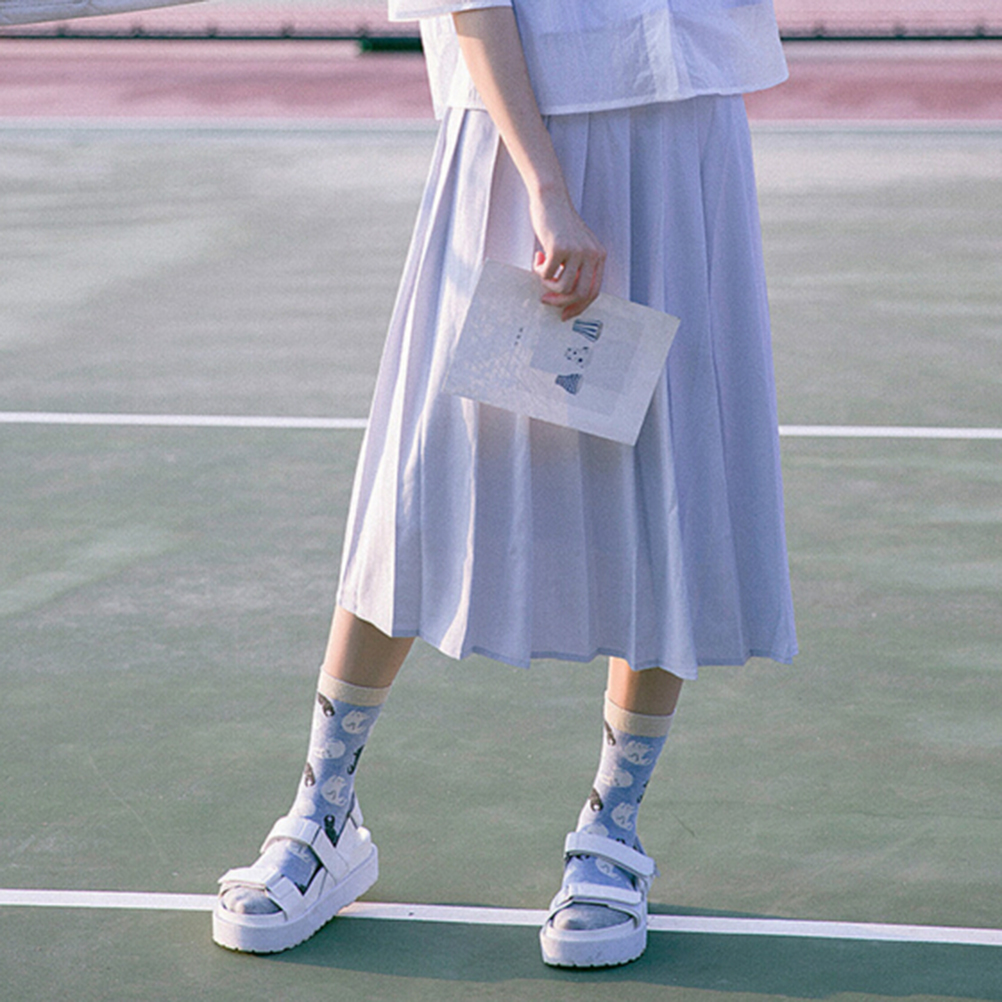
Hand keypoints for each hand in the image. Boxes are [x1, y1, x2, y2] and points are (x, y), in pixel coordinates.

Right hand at [529, 188, 605, 320]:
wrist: (551, 199)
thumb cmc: (560, 225)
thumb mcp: (576, 247)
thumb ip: (577, 268)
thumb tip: (567, 298)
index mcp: (599, 256)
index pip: (593, 291)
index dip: (579, 306)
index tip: (565, 314)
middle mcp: (592, 254)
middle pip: (580, 294)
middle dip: (561, 302)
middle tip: (546, 300)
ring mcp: (577, 251)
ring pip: (563, 287)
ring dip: (547, 284)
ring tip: (542, 268)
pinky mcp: (560, 248)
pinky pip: (548, 274)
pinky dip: (539, 270)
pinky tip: (538, 256)